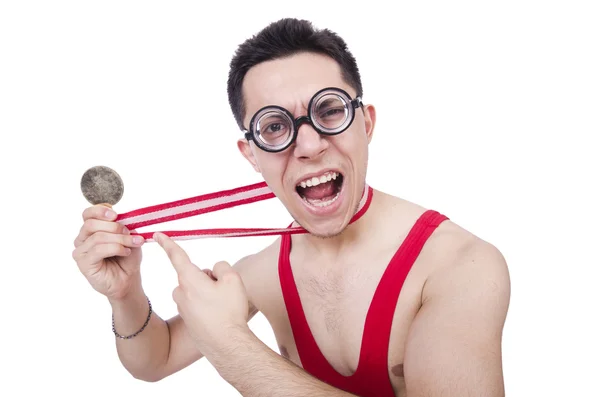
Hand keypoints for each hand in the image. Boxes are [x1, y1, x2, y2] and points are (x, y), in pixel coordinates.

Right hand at [72, 205, 145, 300]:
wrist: (128, 279)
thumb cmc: (127, 258)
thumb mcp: (129, 236)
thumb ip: (124, 225)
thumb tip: (123, 217)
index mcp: (91, 229)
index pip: (88, 213)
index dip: (100, 210)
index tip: (116, 214)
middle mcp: (82, 239)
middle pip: (91, 224)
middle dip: (114, 226)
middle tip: (129, 232)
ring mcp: (81, 251)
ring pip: (97, 237)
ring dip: (119, 238)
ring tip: (133, 243)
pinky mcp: (83, 263)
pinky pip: (98, 250)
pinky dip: (115, 248)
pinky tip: (125, 252)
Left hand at [153, 232, 249, 358]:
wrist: (226, 345)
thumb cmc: (229, 312)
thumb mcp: (233, 280)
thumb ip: (222, 267)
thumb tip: (215, 271)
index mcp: (189, 279)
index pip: (177, 256)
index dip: (168, 243)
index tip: (157, 234)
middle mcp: (181, 293)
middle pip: (194, 275)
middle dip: (207, 278)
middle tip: (224, 291)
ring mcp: (184, 308)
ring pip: (196, 290)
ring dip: (208, 292)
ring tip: (223, 305)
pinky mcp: (189, 321)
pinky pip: (198, 305)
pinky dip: (208, 307)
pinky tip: (219, 316)